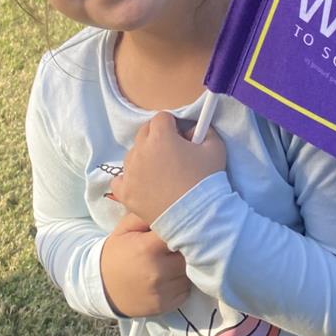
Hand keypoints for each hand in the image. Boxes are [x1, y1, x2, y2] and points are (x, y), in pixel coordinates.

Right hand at [100, 211, 190, 316]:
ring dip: (189, 262)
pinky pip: (188, 287)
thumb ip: (145, 213)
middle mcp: (158, 271)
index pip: (179, 230)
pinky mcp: (169, 305)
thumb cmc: (118, 252)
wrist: (103, 288)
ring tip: (177, 255)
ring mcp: (164, 291)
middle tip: (185, 237)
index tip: (185, 220)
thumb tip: (169, 202)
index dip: (185, 224)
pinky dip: (184, 279)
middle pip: (190, 252)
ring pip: (192, 270)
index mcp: (147, 248)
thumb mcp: (125, 228)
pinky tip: (173, 273)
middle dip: (189, 244)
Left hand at [111, 112, 225, 225]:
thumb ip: (204, 131)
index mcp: (161, 136)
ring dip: (144, 157)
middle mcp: (140, 150)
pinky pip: (120, 178)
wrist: (196, 217)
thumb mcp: (215, 148)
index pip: (162, 118)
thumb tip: (192, 130)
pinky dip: (130, 179)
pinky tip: (142, 184)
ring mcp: (130, 172)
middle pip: (144, 132)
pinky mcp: (125, 192)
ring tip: (160, 172)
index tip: (181, 137)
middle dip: (157, 137)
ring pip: (133, 154)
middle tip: (172, 153)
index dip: (173, 125)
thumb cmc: (206, 181)